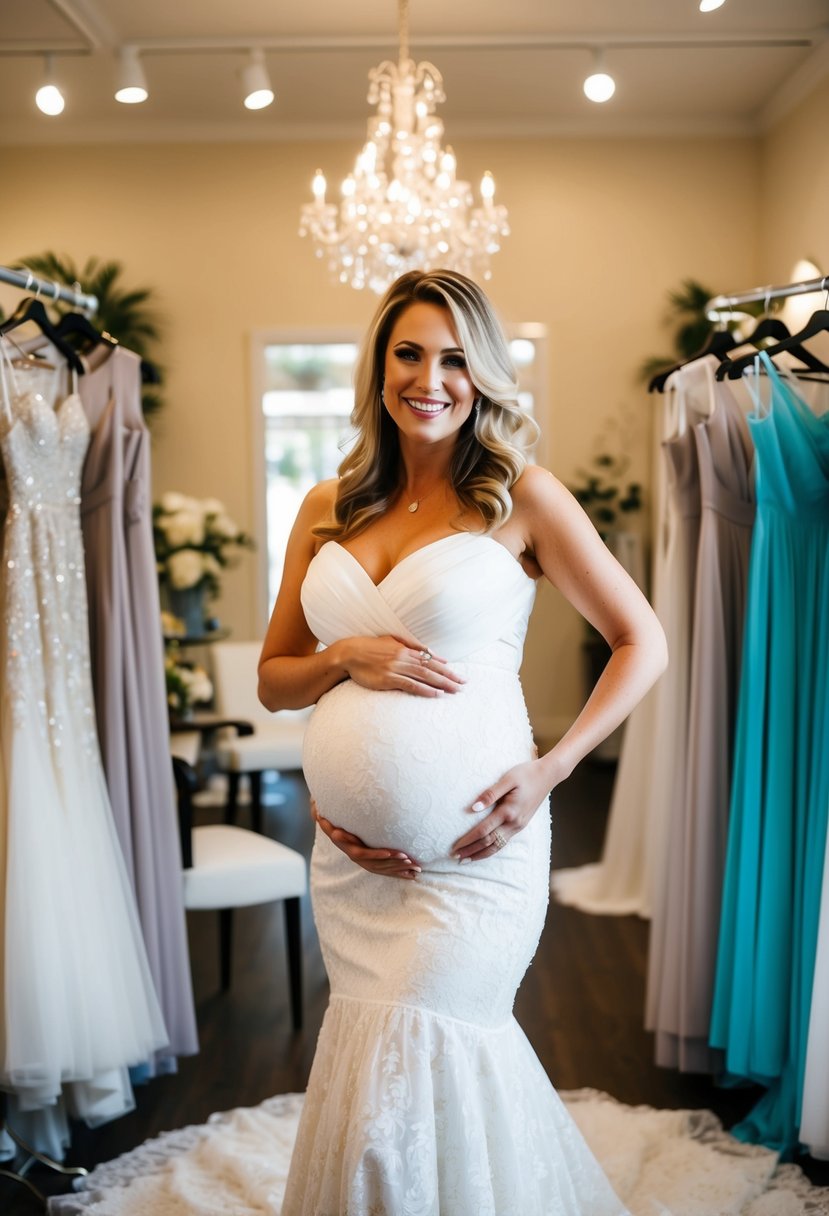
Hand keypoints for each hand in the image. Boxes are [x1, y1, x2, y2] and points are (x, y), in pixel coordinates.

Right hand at [312, 801, 421, 879]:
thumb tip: (317, 811)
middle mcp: (358, 857)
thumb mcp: (328, 819)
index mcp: (350, 848)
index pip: (364, 854)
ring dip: (400, 869)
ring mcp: (365, 862)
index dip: (377, 854)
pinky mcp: (373, 863)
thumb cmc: (334, 820)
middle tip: (409, 860)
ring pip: (384, 869)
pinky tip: (413, 877)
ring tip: (415, 868)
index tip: (390, 853)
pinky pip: (387, 872)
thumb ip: (325, 816)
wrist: (333, 827)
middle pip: (377, 864)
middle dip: (394, 863)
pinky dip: (400, 874)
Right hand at [341, 635, 464, 697]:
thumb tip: (429, 651)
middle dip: (449, 677)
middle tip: (463, 685)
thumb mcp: (391, 640)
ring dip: (441, 684)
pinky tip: (436, 694)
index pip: (430, 659)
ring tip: (454, 690)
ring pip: (424, 676)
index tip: (457, 675)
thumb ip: (410, 645)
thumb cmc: (369, 648)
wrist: (349, 654)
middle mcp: (404, 658)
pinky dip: (425, 689)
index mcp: (405, 649)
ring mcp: (396, 668)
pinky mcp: (388, 679)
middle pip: (431, 668)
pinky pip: (411, 685)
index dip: (445, 668)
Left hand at [451, 759, 551, 862]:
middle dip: (471, 851)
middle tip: (455, 857)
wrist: (547, 775)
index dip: (468, 840)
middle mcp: (514, 823)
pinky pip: (504, 842)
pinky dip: (492, 850)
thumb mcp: (507, 779)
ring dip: (481, 854)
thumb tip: (473, 808)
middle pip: (489, 843)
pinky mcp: (520, 825)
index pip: (483, 830)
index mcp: (509, 811)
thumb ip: (490, 794)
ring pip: (497, 846)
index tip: (455, 847)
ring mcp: (518, 826)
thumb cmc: (526, 774)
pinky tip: (483, 852)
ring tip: (466, 859)